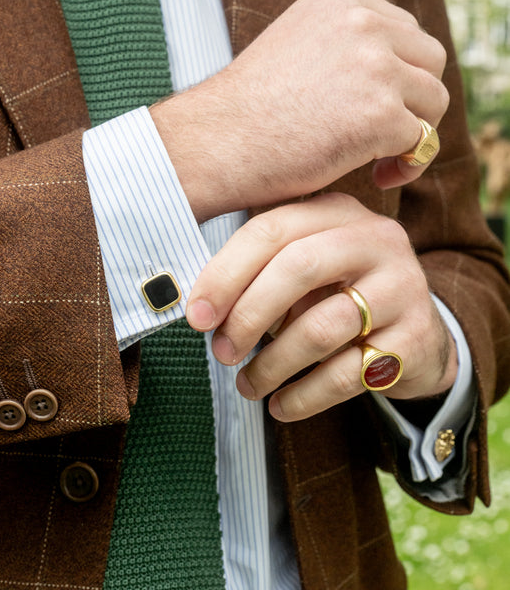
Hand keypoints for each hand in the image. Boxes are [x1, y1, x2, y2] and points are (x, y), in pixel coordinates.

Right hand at [151, 0, 447, 221]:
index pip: (405, 30)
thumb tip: (384, 19)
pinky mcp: (379, 114)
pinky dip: (408, 164)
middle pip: (430, 60)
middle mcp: (362, 23)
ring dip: (415, 133)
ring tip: (382, 161)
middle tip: (387, 136)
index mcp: (339, 2)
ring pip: (434, 101)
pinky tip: (377, 178)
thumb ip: (340, 33)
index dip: (401, 74)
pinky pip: (423, 141)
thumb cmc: (247, 108)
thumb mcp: (292, 43)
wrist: (215, 143)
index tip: (376, 107)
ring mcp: (374, 66)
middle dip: (416, 100)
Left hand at [186, 194, 456, 421]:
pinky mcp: (415, 339)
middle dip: (249, 314)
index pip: (271, 229)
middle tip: (222, 352)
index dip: (226, 273)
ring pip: (321, 327)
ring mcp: (403, 287)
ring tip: (248, 385)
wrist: (419, 338)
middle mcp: (376, 239)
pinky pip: (346, 374)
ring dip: (272, 364)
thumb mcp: (308, 269)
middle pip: (299, 267)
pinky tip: (281, 406)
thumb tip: (202, 308)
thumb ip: (262, 271)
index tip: (197, 316)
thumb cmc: (341, 297)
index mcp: (338, 211)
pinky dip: (304, 396)